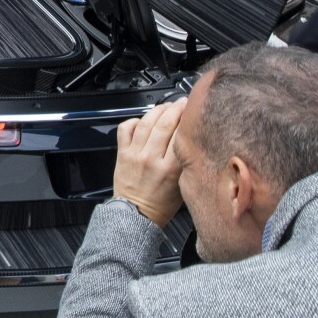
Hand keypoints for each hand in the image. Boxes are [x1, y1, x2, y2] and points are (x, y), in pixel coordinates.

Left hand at [112, 99, 186, 226]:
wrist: (135, 215)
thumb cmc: (161, 204)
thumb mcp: (183, 186)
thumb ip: (188, 164)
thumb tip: (195, 142)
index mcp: (171, 169)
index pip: (182, 135)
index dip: (189, 118)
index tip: (196, 110)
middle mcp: (151, 158)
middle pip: (165, 124)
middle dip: (176, 108)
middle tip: (183, 102)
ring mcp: (135, 154)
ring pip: (146, 123)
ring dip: (158, 110)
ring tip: (167, 106)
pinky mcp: (122, 153)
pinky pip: (125, 128)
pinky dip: (134, 120)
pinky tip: (143, 119)